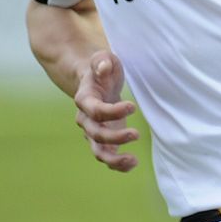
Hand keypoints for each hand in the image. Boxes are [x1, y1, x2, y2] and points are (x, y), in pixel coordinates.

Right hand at [74, 50, 138, 171]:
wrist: (96, 80)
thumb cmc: (101, 68)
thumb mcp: (103, 58)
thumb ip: (102, 61)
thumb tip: (103, 67)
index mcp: (84, 99)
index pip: (95, 110)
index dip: (112, 111)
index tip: (132, 106)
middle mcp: (85, 119)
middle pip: (95, 134)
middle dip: (114, 137)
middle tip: (136, 134)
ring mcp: (93, 130)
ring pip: (98, 150)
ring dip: (114, 159)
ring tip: (132, 161)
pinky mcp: (104, 138)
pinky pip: (107, 154)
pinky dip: (117, 163)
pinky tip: (132, 164)